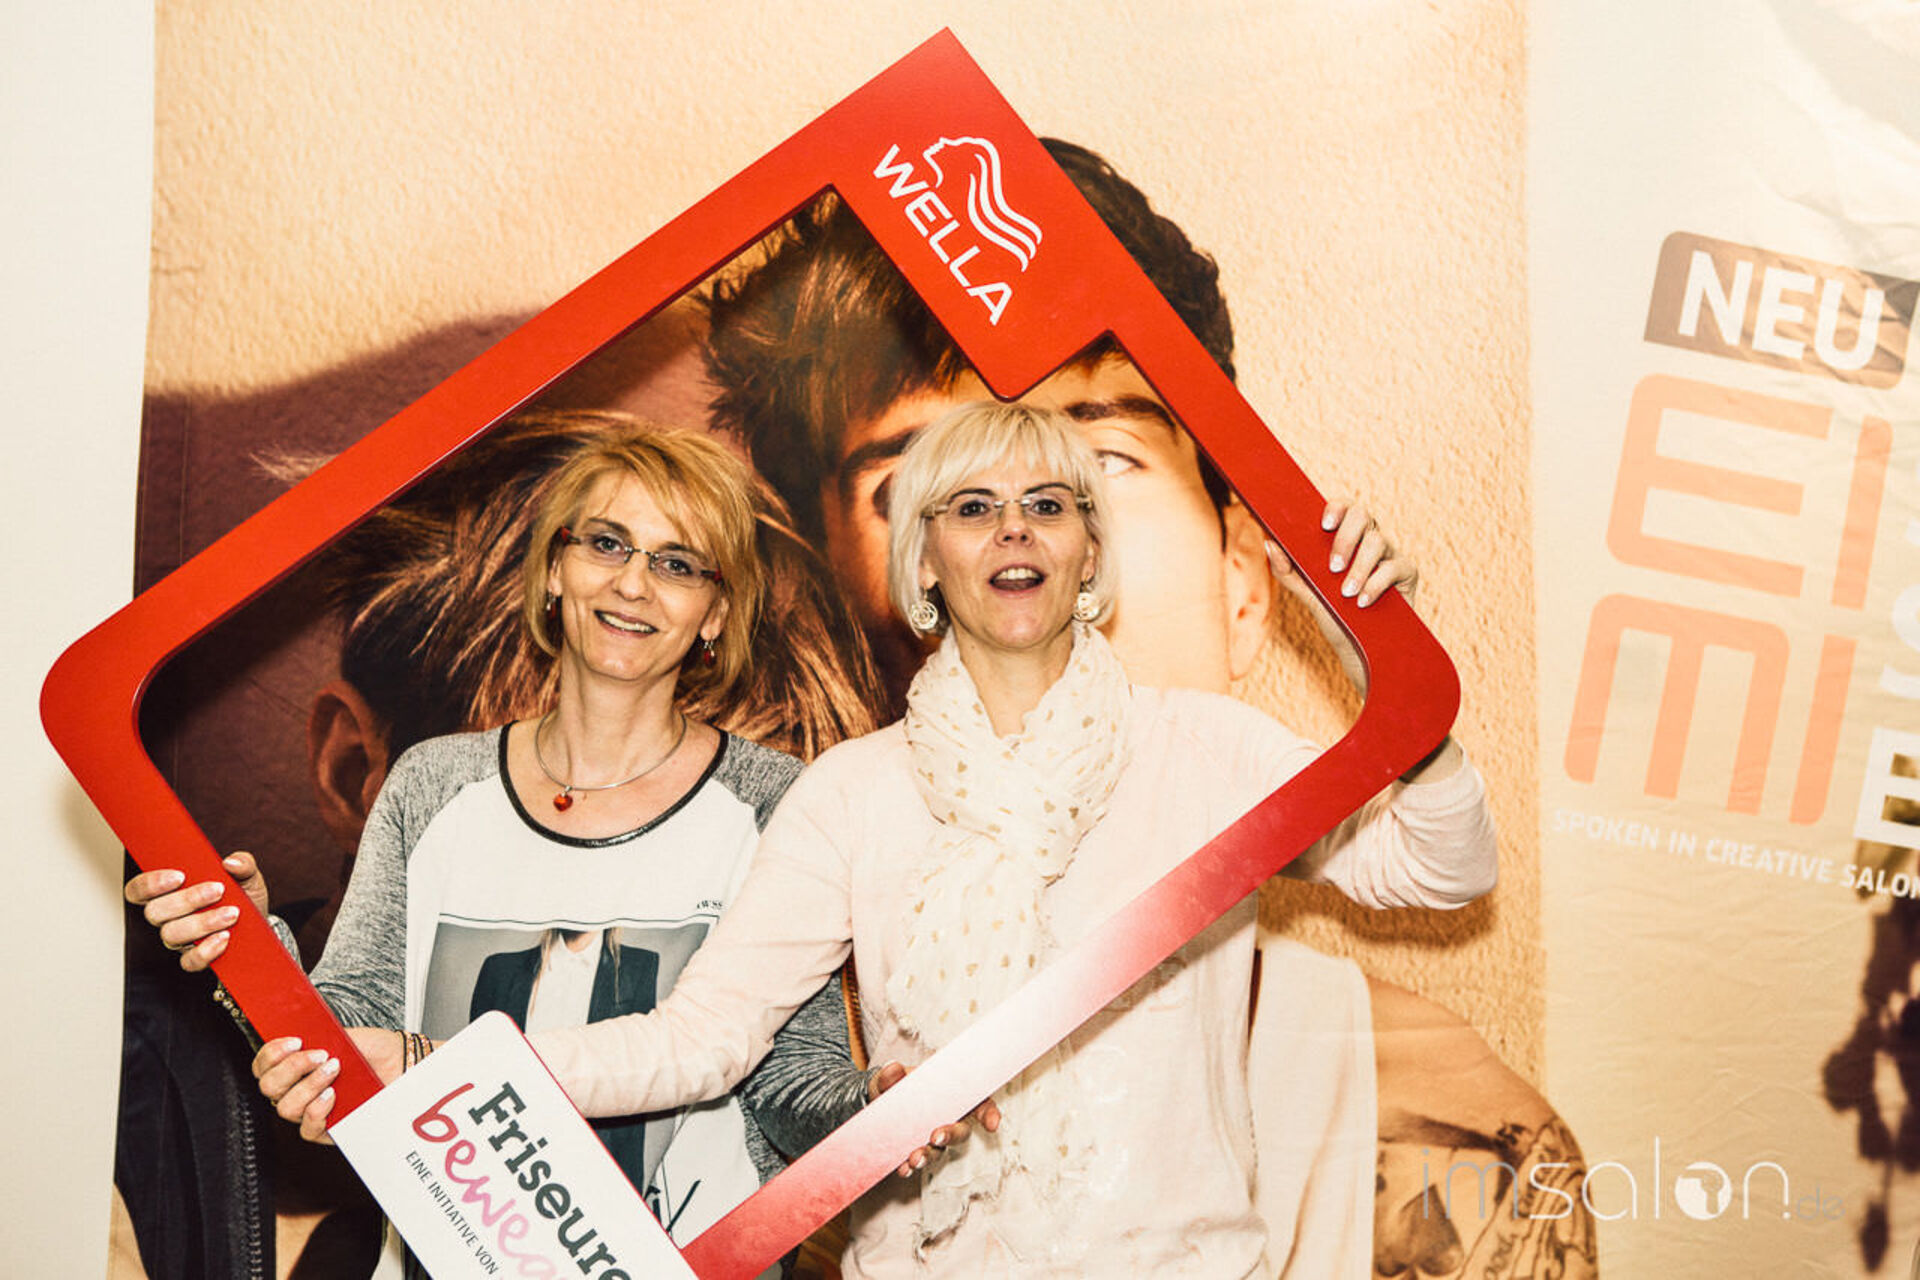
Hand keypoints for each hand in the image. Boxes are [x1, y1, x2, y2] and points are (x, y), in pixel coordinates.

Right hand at [126, 852, 269, 973]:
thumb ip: (243, 864)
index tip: (179, 876)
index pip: (138, 889)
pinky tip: (225, 937)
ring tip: (231, 914)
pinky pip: (189, 961)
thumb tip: (231, 863)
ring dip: (202, 923)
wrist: (260, 925)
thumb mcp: (247, 876)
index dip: (150, 883)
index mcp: (170, 892)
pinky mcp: (194, 958)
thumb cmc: (244, 897)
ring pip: (171, 934)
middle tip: (218, 890)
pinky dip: (206, 950)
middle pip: (155, 912)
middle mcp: (168, 917)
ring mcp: (179, 939)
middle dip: (187, 899)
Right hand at [253, 1026, 404, 1144]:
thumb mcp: (341, 1034)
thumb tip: (297, 1034)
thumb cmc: (369, 1050)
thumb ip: (315, 1036)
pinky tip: (334, 1095)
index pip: (263, 1065)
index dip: (271, 1054)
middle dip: (292, 1068)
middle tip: (321, 1055)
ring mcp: (309, 1110)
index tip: (294, 1041)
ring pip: (286, 1107)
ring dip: (309, 1085)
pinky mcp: (326, 1129)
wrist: (398, 1062)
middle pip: (269, 1087)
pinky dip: (318, 1110)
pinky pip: (307, 1129)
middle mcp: (296, 1089)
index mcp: (294, 1066)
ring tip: (334, 1071)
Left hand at [868, 1060, 1002, 1178]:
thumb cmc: (897, 1085)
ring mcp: (932, 1139)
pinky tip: (903, 1169)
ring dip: (928, 1156)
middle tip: (936, 1137)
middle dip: (951, 1136)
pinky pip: (917, 1162)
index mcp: (952, 1096)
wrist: (877, 1102)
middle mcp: (947, 1120)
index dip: (989, 1114)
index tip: (992, 1125)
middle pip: (960, 1132)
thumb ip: (892, 1075)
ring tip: (914, 1159)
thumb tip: (892, 1070)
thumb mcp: (893, 1078)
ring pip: (938, 1151)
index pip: (979, 1104)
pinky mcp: (915, 1151)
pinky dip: (910, 1167)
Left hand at [1265, 500, 1417, 611]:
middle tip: (1333, 567)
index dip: (1336, 507)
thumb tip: (1269, 543)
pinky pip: (1395, 566)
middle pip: (1362, 515)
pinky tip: (1362, 601)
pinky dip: (1375, 584)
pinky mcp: (1407, 572)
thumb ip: (1288, 570)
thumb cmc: (1335, 617)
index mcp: (1346, 538)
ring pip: (1377, 542)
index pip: (1343, 508)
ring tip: (1346, 593)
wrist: (1359, 650)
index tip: (1324, 525)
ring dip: (1359, 568)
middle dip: (1345, 539)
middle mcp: (1368, 540)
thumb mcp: (1308, 594)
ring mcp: (1389, 554)